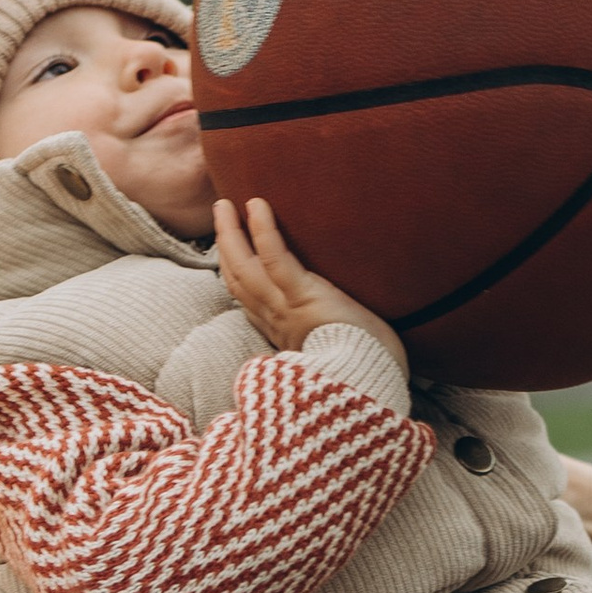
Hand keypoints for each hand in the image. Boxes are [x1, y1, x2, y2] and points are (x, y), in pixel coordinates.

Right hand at [214, 196, 403, 365]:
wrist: (369, 388)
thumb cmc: (367, 373)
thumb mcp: (339, 358)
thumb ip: (330, 344)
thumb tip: (347, 335)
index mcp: (285, 337)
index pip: (251, 304)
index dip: (236, 277)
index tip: (229, 257)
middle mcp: (278, 323)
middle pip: (238, 282)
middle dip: (225, 249)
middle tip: (222, 217)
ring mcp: (287, 309)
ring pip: (245, 268)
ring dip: (230, 234)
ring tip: (224, 204)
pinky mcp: (304, 296)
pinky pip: (274, 258)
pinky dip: (262, 230)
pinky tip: (256, 205)